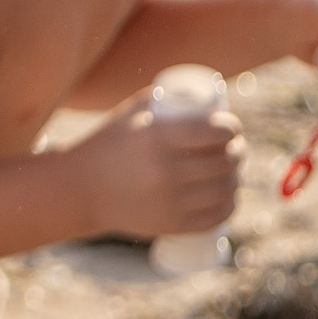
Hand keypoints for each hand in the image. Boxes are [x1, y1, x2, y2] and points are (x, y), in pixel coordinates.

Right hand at [73, 92, 244, 239]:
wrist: (79, 191)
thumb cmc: (108, 144)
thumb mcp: (130, 113)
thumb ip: (164, 97)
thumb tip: (203, 94)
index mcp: (156, 139)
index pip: (214, 132)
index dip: (232, 128)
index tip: (231, 127)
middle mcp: (165, 172)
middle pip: (224, 161)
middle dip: (239, 151)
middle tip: (235, 147)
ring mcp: (169, 202)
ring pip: (225, 189)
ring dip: (237, 177)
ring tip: (233, 170)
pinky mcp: (171, 225)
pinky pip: (215, 216)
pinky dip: (228, 205)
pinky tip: (228, 196)